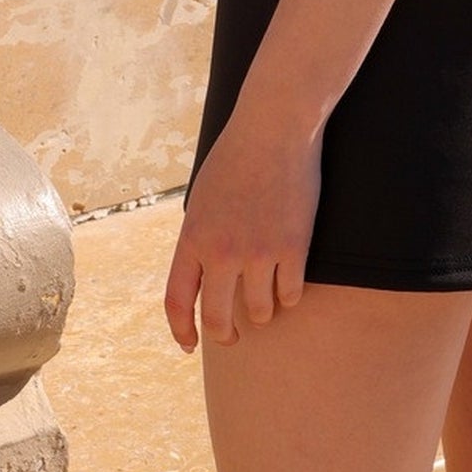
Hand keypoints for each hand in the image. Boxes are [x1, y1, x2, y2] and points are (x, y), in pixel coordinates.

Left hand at [163, 107, 323, 351]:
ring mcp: (259, 251)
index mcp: (193, 238)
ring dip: (264, 311)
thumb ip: (201, 239)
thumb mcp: (202, 199)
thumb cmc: (237, 157)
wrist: (274, 127)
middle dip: (227, 336)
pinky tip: (289, 282)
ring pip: (261, 311)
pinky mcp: (293, 246)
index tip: (190, 344)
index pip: (177, 302)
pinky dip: (289, 294)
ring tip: (266, 299)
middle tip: (234, 337)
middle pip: (219, 319)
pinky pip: (291, 293)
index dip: (182, 331)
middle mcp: (222, 252)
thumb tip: (205, 279)